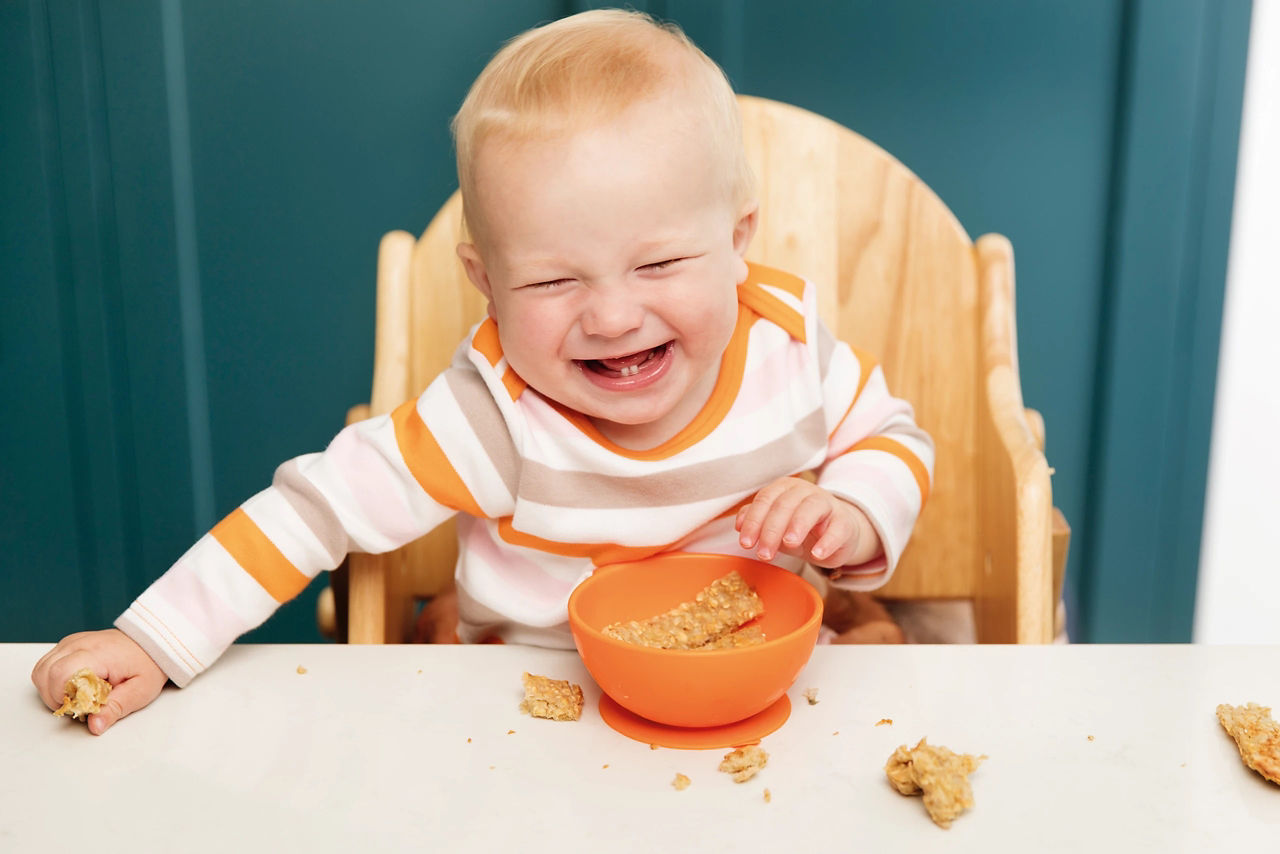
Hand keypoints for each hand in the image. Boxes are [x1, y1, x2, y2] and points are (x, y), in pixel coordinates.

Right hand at [32, 629, 166, 734]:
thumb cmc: (148, 664)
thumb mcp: (140, 691)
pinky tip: (73, 686)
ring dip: (51, 689)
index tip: (81, 707)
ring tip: (77, 695)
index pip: (60, 674)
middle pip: (45, 672)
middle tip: (79, 704)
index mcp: (98, 654)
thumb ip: (116, 708)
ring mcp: (73, 642)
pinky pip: (48, 663)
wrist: (153, 643)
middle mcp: (80, 644)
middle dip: (54, 696)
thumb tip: (95, 725)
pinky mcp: (70, 644)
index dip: (63, 697)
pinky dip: (53, 679)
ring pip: (42, 668)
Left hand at [735, 477, 879, 568]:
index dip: (754, 521)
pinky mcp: (845, 522)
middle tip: (764, 554)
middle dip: (771, 530)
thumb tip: (739, 524)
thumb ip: (755, 520)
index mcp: (784, 488)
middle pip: (785, 505)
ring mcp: (827, 504)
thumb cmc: (801, 528)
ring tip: (789, 544)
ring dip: (798, 525)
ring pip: (811, 508)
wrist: (836, 535)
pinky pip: (838, 528)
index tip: (746, 543)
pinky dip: (827, 541)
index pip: (765, 500)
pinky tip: (817, 554)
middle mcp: (805, 491)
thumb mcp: (775, 526)